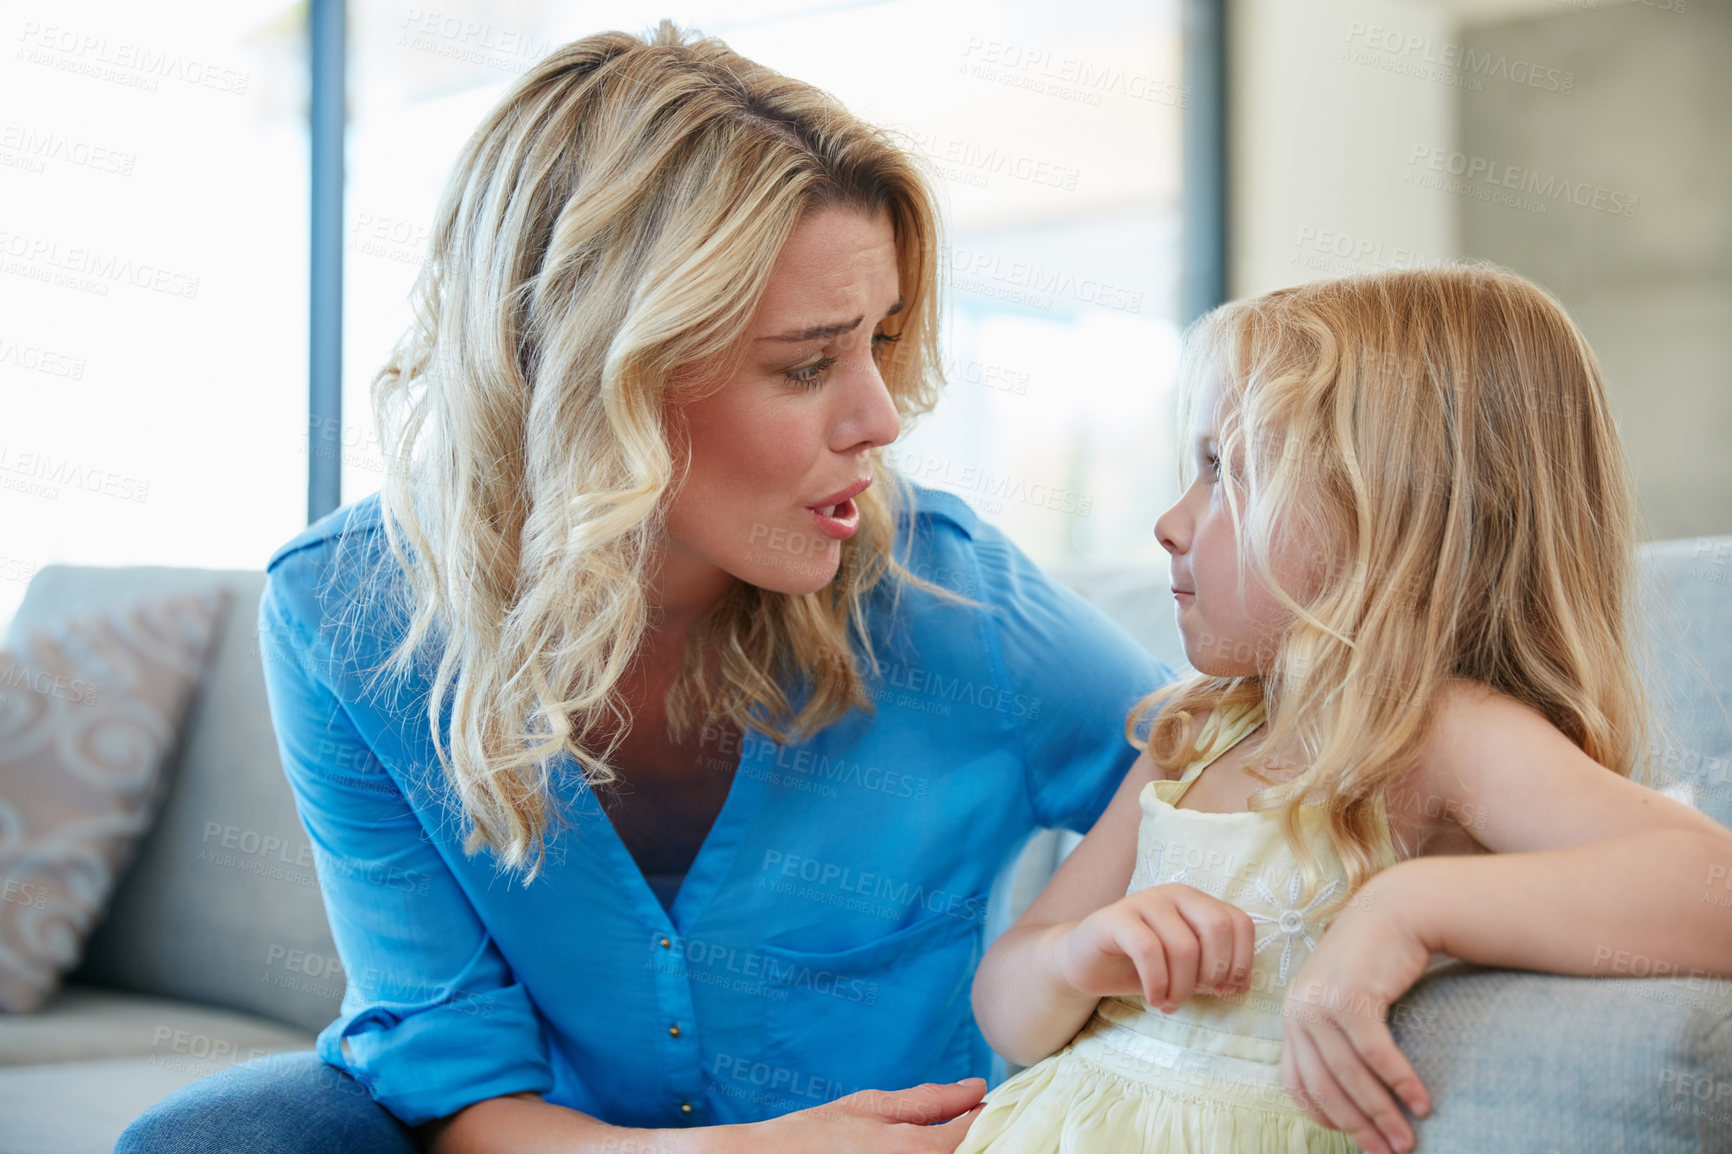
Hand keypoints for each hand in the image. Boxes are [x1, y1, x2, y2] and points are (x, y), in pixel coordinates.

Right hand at [742, 1078, 987, 1152]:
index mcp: (914, 1149)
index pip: (976, 1130)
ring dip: (955, 1152)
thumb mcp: (870, 1107)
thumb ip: (928, 1100)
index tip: (980, 1106)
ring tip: (942, 1140)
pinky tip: (917, 1152)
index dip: (984, 1115)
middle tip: (963, 1126)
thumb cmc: (816, 1135)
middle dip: (976, 1141)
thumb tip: (974, 1089)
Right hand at [1052, 883, 1256, 1011]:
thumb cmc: (1142, 967)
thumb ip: (1215, 973)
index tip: (1224, 991)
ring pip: (1184, 946)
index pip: (1239, 923)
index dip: (1241, 962)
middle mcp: (1174, 893)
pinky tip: (1154, 999)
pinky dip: (1157, 983)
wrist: (1086, 963)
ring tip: (1170, 1004)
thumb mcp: (1187, 971)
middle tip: (1196, 996)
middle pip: (1217, 928)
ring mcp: (1144, 901)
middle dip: (1213, 972)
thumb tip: (1239, 985)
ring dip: (1182, 988)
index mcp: (1197, 901)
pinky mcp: (1115, 917)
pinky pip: (1148, 951)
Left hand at [1280, 891, 1433, 1153]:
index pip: (1299, 1083)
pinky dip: (1399, 1082)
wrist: (1396, 911)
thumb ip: (1338, 1039)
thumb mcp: (1346, 1001)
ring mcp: (1321, 1001)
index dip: (1327, 1117)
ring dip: (1382, 1113)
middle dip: (1359, 1126)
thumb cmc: (1376, 963)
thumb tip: (1353, 1097)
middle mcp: (1299, 1010)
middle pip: (1325, 1086)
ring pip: (1350, 1074)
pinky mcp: (1351, 995)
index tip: (1357, 1140)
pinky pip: (1375, 1052)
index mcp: (1293, 1016)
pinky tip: (1422, 1103)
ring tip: (1408, 1141)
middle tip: (1390, 1153)